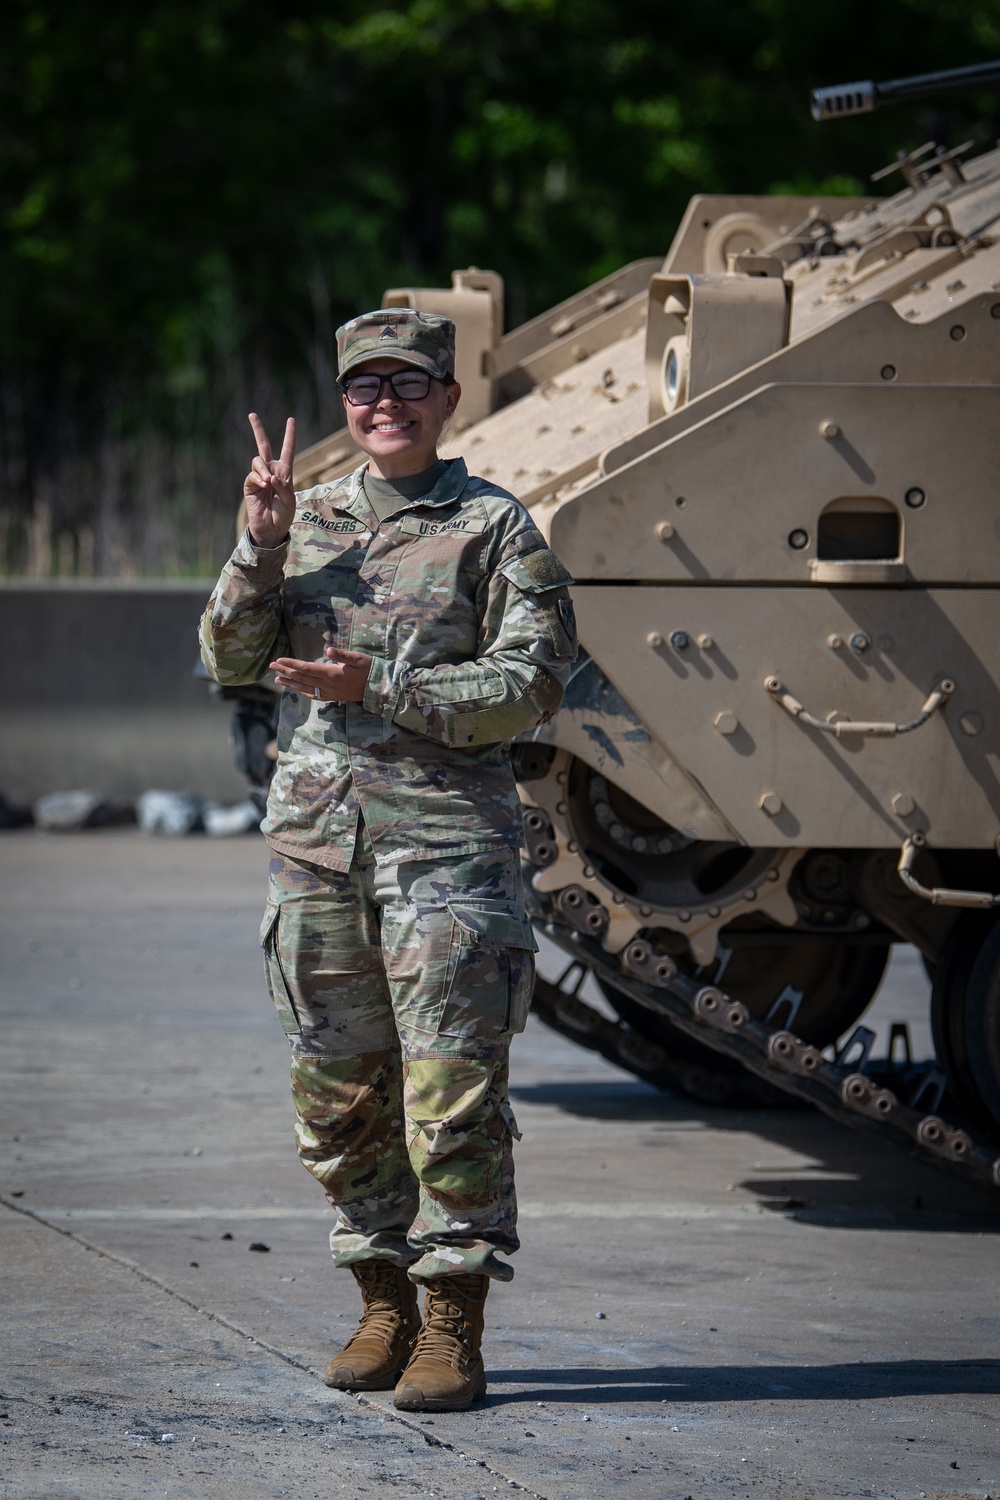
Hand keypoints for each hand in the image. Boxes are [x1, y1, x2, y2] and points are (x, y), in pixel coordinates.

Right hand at [244, 412, 295, 547]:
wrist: (271, 529)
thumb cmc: (284, 515)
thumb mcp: (290, 500)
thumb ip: (283, 485)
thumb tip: (270, 475)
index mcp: (285, 472)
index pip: (288, 449)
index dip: (289, 435)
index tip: (291, 419)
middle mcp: (271, 470)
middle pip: (263, 445)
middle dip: (258, 430)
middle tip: (252, 415)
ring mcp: (259, 477)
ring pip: (258, 460)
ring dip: (263, 468)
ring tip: (268, 482)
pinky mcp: (250, 485)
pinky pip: (252, 475)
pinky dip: (259, 478)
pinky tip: (264, 485)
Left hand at [269, 646, 372, 702]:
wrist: (379, 688)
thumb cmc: (369, 669)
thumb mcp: (358, 658)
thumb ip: (342, 654)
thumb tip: (329, 649)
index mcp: (331, 674)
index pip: (306, 668)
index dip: (291, 664)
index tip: (278, 660)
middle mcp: (327, 685)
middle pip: (302, 678)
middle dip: (285, 672)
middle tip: (271, 666)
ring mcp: (330, 692)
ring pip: (305, 688)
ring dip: (290, 684)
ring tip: (278, 680)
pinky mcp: (334, 696)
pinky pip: (314, 695)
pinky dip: (303, 692)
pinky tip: (297, 690)